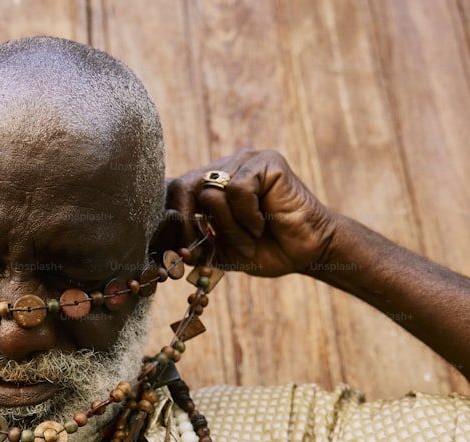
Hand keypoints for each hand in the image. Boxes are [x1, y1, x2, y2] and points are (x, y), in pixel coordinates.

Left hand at [161, 149, 338, 276]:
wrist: (304, 252)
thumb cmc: (261, 250)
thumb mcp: (217, 252)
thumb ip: (191, 244)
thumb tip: (167, 245)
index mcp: (204, 188)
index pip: (168, 189)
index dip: (164, 218)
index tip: (170, 249)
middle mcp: (219, 169)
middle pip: (181, 187)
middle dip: (187, 226)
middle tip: (204, 249)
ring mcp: (242, 161)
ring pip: (211, 193)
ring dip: (227, 227)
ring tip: (249, 239)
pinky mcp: (265, 161)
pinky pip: (238, 189)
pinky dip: (247, 216)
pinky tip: (261, 224)